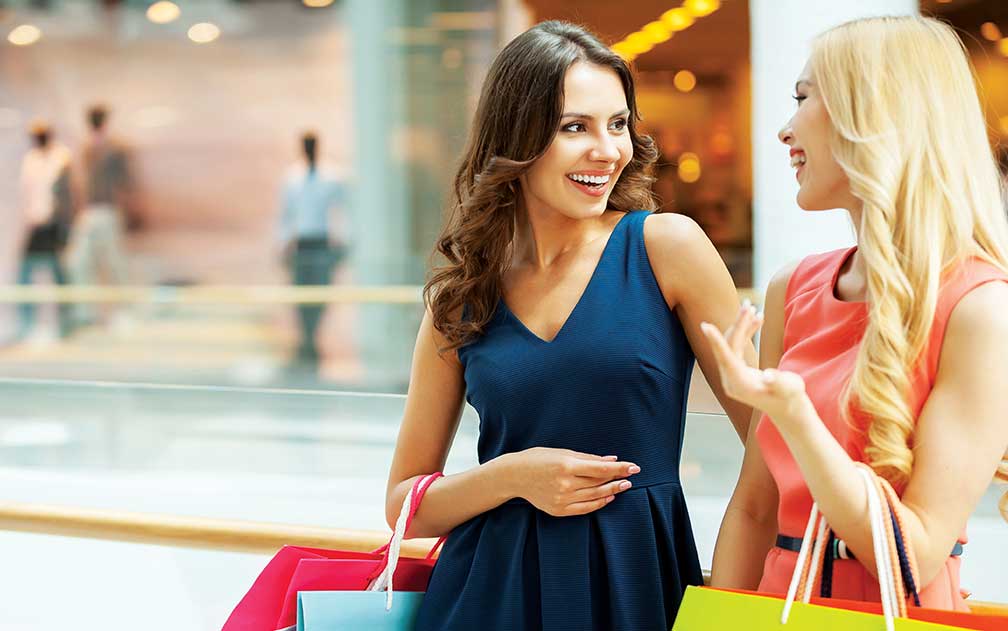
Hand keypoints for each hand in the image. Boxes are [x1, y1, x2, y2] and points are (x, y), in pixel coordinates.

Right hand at [506, 447, 639, 516]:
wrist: (514, 476)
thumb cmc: (538, 459)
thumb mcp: (562, 452)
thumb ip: (588, 458)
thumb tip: (611, 459)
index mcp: (566, 466)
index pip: (601, 468)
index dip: (620, 468)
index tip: (634, 467)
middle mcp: (565, 484)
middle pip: (600, 483)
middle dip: (618, 479)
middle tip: (631, 476)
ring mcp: (562, 499)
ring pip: (595, 496)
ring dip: (611, 491)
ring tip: (623, 486)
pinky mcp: (559, 510)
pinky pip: (585, 508)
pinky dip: (598, 503)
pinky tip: (607, 497)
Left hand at [700, 301, 812, 430]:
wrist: (788, 409)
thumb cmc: (790, 398)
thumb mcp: (789, 389)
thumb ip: (779, 382)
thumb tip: (769, 376)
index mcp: (739, 383)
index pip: (725, 357)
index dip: (716, 340)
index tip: (705, 325)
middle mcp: (730, 379)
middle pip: (730, 346)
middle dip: (738, 324)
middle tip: (749, 304)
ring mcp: (731, 375)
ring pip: (732, 345)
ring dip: (742, 326)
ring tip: (754, 308)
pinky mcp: (736, 371)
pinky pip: (736, 348)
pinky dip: (746, 334)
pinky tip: (757, 321)